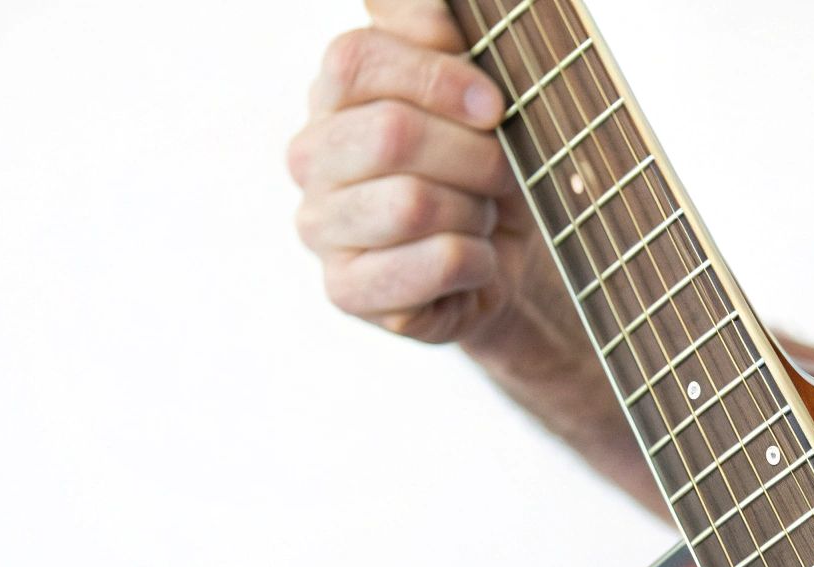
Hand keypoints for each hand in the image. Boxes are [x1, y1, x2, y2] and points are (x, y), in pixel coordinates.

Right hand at [289, 1, 550, 350]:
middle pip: (390, 133)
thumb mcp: (476, 88)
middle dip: (473, 155)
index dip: (438, 78)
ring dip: (475, 211)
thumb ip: (437, 32)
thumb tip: (431, 2)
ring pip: (413, 204)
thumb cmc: (484, 168)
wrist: (502, 262)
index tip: (496, 107)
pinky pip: (435, 263)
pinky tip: (474, 261)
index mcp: (333, 95)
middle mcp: (311, 157)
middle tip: (500, 174)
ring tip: (480, 218)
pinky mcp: (346, 291)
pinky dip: (477, 260)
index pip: (356, 59)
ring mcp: (319, 228)